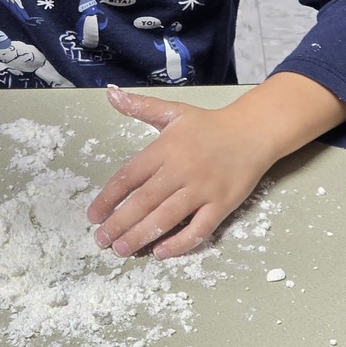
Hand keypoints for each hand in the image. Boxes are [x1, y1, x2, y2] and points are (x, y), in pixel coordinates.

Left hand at [86, 85, 271, 259]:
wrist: (252, 132)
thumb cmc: (208, 124)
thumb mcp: (173, 111)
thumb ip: (140, 106)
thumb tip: (110, 94)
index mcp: (165, 148)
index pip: (129, 176)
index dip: (108, 197)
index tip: (93, 214)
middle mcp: (181, 169)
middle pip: (144, 201)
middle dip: (119, 223)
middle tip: (101, 240)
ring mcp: (203, 189)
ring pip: (167, 218)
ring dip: (141, 236)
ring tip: (122, 249)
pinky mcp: (222, 205)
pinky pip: (199, 230)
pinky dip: (179, 244)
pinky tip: (160, 252)